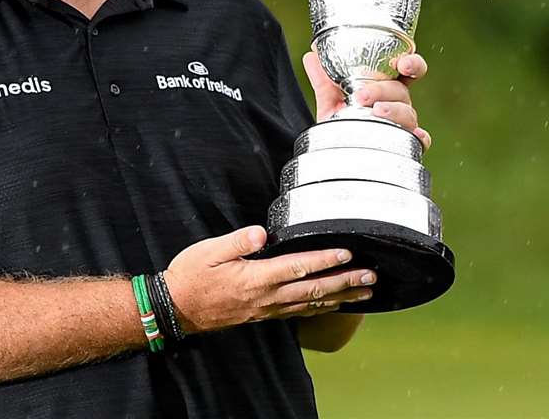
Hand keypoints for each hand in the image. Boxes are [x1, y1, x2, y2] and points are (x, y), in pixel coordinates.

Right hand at [163, 225, 375, 330]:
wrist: (178, 308)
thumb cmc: (191, 276)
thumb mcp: (208, 251)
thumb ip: (236, 242)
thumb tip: (260, 233)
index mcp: (255, 278)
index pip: (296, 267)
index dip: (323, 259)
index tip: (346, 253)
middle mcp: (266, 297)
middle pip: (313, 289)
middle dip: (344, 281)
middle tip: (370, 276)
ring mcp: (267, 309)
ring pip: (311, 303)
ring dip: (341, 297)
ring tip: (365, 292)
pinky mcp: (264, 314)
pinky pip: (299, 312)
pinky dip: (322, 308)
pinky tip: (334, 304)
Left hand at [303, 50, 430, 149]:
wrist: (336, 154)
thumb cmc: (341, 122)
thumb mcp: (329, 99)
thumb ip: (322, 78)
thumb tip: (311, 55)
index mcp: (385, 86)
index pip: (406, 69)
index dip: (411, 63)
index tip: (403, 63)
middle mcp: (397, 103)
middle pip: (401, 90)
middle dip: (383, 89)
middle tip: (362, 95)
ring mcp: (402, 124)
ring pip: (408, 113)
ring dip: (393, 110)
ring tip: (375, 111)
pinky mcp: (403, 145)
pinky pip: (418, 141)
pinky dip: (420, 137)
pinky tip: (415, 134)